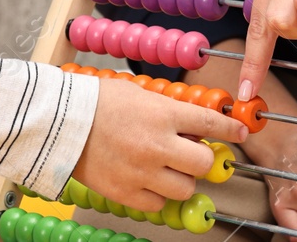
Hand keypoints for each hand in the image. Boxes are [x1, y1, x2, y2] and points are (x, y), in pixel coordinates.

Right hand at [71, 73, 250, 211]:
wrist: (58, 121)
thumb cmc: (94, 101)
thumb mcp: (137, 92)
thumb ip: (166, 108)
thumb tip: (192, 121)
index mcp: (163, 115)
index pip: (210, 125)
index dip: (229, 130)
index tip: (238, 133)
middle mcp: (158, 145)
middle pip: (205, 164)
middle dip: (202, 159)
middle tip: (192, 154)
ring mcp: (143, 172)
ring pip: (185, 188)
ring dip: (181, 179)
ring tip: (165, 167)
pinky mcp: (127, 193)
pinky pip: (158, 203)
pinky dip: (157, 194)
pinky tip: (146, 179)